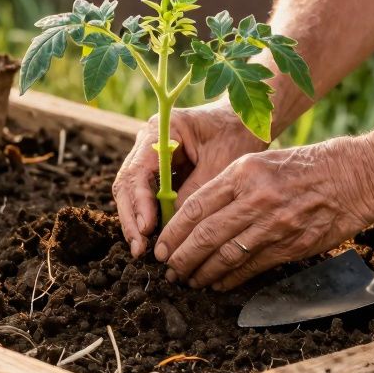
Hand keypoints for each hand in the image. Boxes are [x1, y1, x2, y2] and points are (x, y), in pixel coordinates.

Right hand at [114, 103, 265, 256]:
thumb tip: (173, 228)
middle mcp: (148, 143)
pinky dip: (149, 218)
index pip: (138, 171)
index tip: (147, 228)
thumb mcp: (220, 164)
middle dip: (131, 218)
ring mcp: (151, 158)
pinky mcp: (159, 173)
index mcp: (160, 131)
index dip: (139, 202)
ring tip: (143, 251)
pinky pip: (147, 198)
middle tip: (139, 249)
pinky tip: (154, 241)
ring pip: (132, 194)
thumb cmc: (237, 134)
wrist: (246, 121)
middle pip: (127, 185)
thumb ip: (195, 193)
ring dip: (137, 222)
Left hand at [153, 138, 373, 289]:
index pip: (196, 206)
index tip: (162, 245)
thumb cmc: (307, 166)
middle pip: (206, 234)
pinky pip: (252, 267)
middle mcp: (256, 198)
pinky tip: (218, 284)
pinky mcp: (290, 245)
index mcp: (243, 172)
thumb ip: (230, 185)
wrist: (354, 177)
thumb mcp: (261, 162)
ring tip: (189, 280)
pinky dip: (230, 279)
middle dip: (182, 257)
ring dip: (203, 272)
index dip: (174, 231)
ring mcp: (274, 224)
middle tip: (169, 269)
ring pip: (226, 255)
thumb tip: (196, 215)